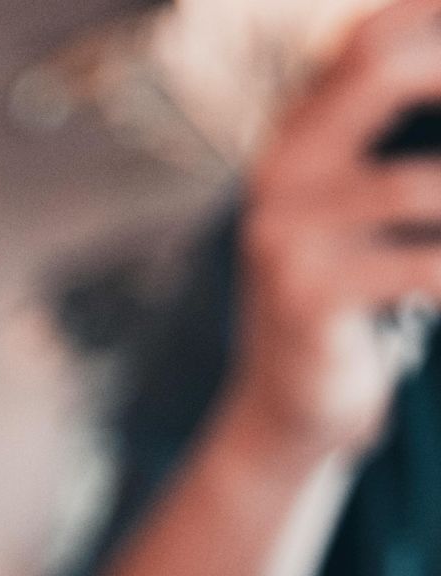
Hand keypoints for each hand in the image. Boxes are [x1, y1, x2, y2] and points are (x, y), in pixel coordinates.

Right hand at [231, 0, 440, 468]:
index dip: (432, 22)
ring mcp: (285, 236)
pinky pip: (425, 268)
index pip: (368, 38)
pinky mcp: (307, 299)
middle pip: (379, 70)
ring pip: (420, 185)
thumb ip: (396, 137)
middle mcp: (278, 173)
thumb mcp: (366, 205)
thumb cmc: (355, 297)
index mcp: (296, 138)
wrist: (289, 408)